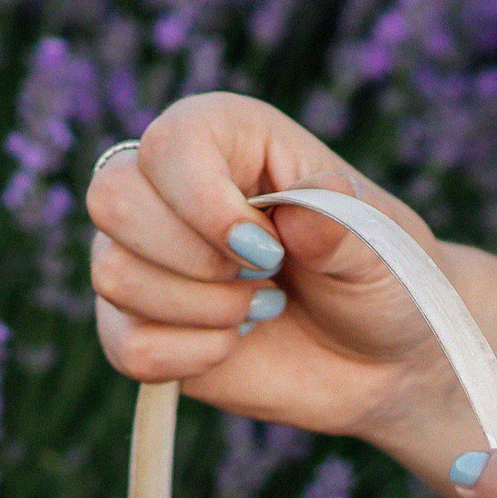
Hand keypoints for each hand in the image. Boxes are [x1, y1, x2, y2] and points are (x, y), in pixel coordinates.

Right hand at [87, 93, 461, 462]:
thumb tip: (297, 219)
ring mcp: (149, 258)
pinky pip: (125, 345)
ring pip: (113, 274)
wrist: (385, 359)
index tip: (271, 250)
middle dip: (192, 258)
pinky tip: (233, 344)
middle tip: (265, 278)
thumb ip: (339, 226)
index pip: (168, 143)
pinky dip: (187, 357)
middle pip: (111, 199)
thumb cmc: (383, 278)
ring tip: (261, 310)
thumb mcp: (379, 246)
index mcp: (227, 137)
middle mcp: (171, 188)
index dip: (205, 203)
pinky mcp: (143, 326)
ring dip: (200, 310)